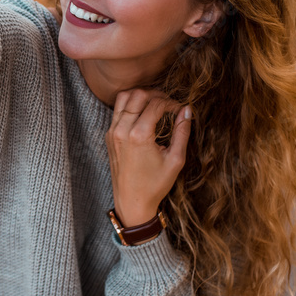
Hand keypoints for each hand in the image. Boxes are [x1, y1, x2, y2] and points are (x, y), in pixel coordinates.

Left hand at [105, 88, 191, 227]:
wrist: (132, 201)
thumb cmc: (156, 184)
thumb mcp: (175, 160)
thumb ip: (182, 132)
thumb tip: (187, 110)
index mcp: (139, 135)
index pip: (156, 104)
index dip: (172, 103)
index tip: (180, 109)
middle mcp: (122, 129)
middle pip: (138, 94)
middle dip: (156, 94)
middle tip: (169, 104)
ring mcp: (112, 131)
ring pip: (124, 97)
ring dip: (141, 96)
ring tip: (156, 104)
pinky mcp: (109, 135)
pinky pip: (118, 109)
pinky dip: (131, 105)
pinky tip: (144, 113)